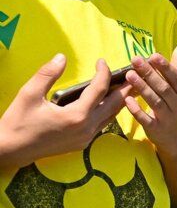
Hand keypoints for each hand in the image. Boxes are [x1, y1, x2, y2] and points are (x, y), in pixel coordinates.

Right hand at [0, 55, 126, 166]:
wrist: (12, 149)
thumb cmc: (19, 121)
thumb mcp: (30, 94)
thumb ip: (47, 74)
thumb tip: (62, 57)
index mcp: (76, 115)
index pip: (99, 90)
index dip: (103, 73)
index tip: (102, 61)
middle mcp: (87, 128)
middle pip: (114, 105)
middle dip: (124, 89)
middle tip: (134, 76)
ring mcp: (86, 138)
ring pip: (110, 117)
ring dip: (118, 101)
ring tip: (126, 88)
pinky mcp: (82, 143)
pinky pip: (102, 125)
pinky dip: (107, 112)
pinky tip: (107, 104)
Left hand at [124, 40, 176, 151]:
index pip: (176, 78)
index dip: (165, 67)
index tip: (153, 55)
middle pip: (163, 88)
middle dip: (149, 74)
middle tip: (135, 60)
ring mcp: (167, 118)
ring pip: (155, 102)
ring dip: (142, 88)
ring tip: (129, 75)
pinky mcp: (156, 129)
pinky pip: (146, 119)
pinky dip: (137, 111)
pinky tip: (127, 101)